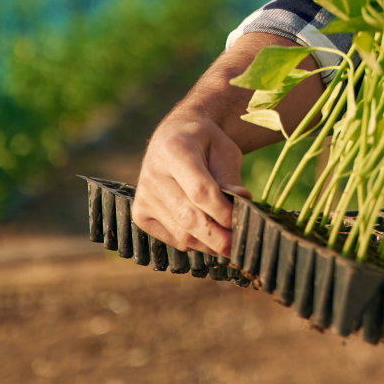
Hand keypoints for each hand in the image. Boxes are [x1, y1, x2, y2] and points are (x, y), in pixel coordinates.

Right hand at [133, 110, 247, 256]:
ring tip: (230, 243)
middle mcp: (153, 174)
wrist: (174, 137)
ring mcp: (144, 196)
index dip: (223, 212)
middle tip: (240, 246)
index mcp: (174, 151)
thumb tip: (243, 200)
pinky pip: (172, 238)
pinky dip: (195, 242)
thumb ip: (230, 178)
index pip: (200, 191)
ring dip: (209, 244)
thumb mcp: (224, 151)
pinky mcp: (140, 214)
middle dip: (218, 237)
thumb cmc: (205, 144)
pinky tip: (209, 235)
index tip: (244, 223)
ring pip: (181, 234)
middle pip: (188, 218)